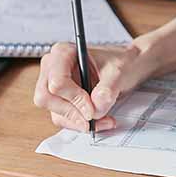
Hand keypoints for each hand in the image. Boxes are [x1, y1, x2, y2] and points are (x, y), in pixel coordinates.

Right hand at [33, 42, 155, 132]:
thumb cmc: (121, 62)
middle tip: (93, 119)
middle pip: (46, 98)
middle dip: (72, 112)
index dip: (73, 98)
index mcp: (63, 52)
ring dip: (78, 121)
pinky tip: (99, 121)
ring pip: (54, 112)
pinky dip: (80, 123)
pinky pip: (63, 118)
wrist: (128, 67)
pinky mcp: (61, 100)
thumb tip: (95, 108)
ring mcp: (54, 85)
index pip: (57, 81)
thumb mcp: (118, 72)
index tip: (92, 108)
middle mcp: (53, 68)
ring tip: (104, 120)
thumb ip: (107, 89)